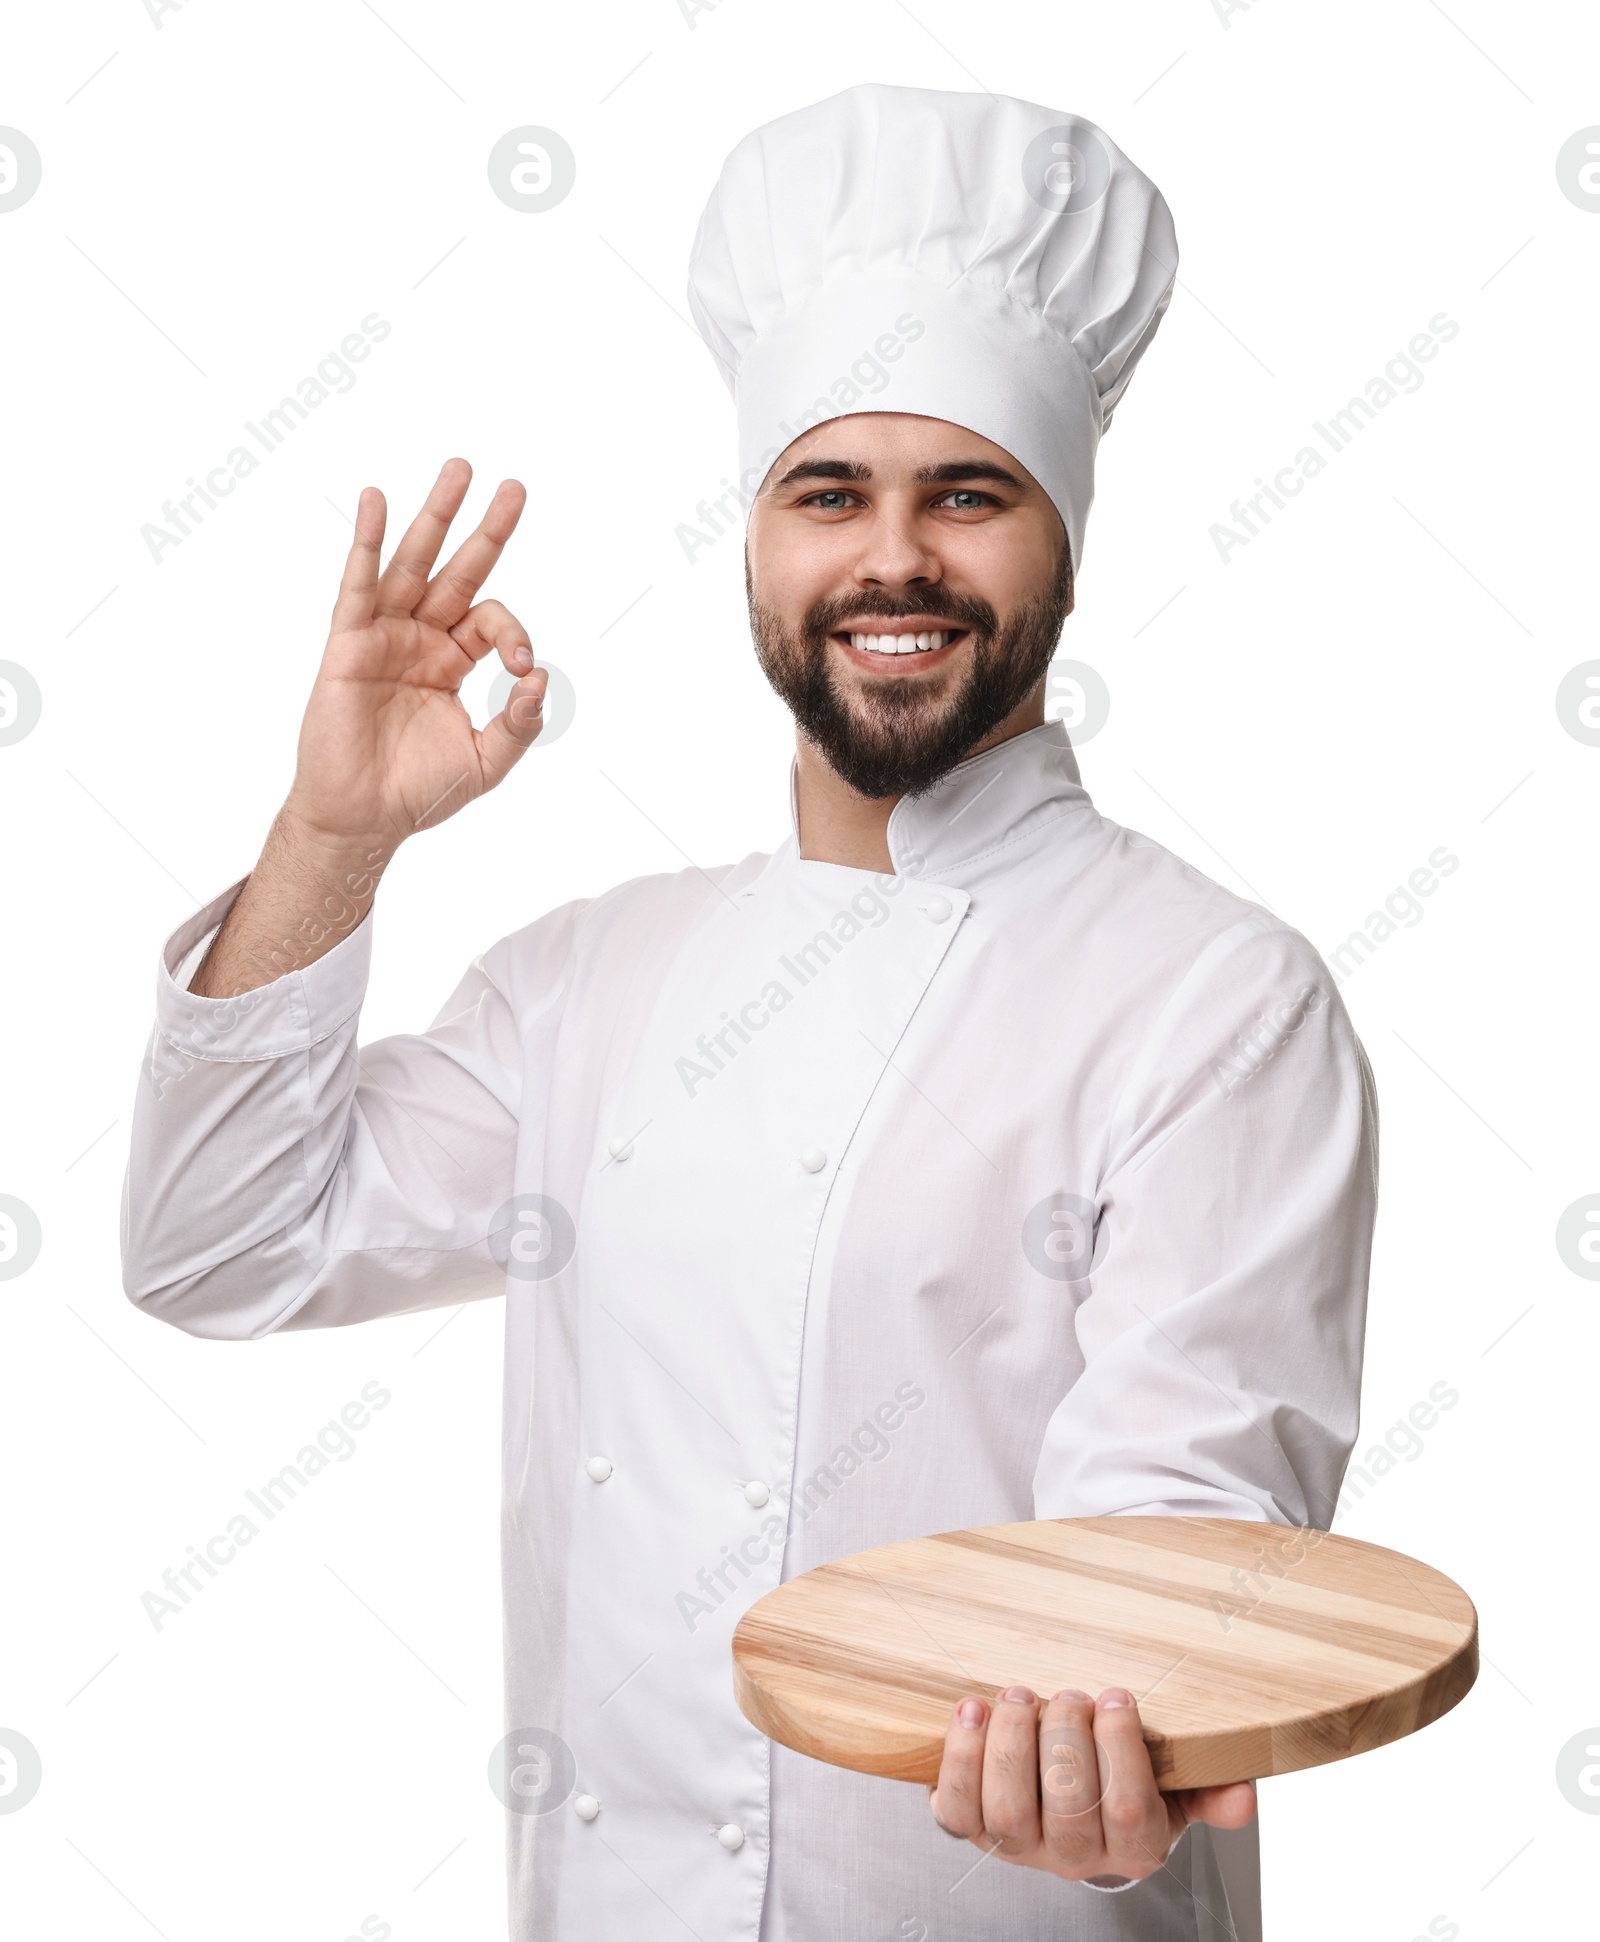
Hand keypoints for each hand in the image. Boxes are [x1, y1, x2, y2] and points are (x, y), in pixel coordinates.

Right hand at [190, 459, 543, 998]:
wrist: (364, 819)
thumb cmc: (420, 792)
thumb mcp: (487, 760)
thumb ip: (519, 722)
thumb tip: (541, 679)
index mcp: (452, 660)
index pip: (492, 622)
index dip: (515, 636)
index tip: (520, 672)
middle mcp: (419, 638)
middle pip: (457, 569)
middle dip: (485, 528)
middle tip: (513, 485)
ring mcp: (383, 636)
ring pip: (412, 564)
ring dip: (434, 517)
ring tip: (459, 470)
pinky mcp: (349, 644)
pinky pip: (357, 585)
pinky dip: (365, 543)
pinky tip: (375, 501)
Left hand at [927, 1686, 1256, 1886]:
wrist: (1061, 1798)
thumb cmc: (1122, 1778)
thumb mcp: (1175, 1784)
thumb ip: (1209, 1786)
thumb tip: (1243, 1796)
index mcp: (1135, 1846)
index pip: (1131, 1811)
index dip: (1120, 1748)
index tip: (1116, 1694)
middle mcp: (1074, 1856)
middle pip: (1067, 1809)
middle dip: (1065, 1737)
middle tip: (1069, 1694)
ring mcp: (1018, 1846)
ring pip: (1007, 1811)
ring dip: (1012, 1742)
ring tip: (1021, 1695)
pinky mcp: (969, 1827)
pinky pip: (955, 1808)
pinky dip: (959, 1755)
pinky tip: (973, 1710)